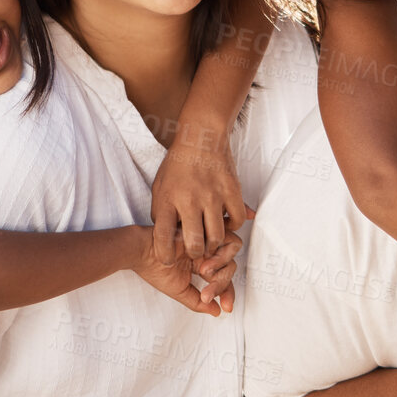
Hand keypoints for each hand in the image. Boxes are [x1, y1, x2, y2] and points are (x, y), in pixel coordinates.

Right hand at [132, 224, 241, 315]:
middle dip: (221, 286)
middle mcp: (207, 253)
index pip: (222, 280)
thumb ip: (198, 302)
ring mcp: (207, 241)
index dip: (227, 295)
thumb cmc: (154, 269)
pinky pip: (228, 241)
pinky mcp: (206, 231)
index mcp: (202, 265)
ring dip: (221, 269)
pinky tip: (203, 263)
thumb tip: (218, 312)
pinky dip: (221, 255)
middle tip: (205, 294)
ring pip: (232, 254)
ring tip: (203, 273)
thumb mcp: (180, 291)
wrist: (142, 252)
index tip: (226, 308)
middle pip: (230, 268)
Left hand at [150, 122, 247, 263]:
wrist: (201, 136)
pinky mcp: (231, 191)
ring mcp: (212, 196)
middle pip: (194, 244)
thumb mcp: (160, 188)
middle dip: (194, 254)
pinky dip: (232, 226)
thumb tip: (168, 238)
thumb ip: (161, 214)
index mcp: (167, 199)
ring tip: (210, 239)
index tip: (168, 259)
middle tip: (195, 251)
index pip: (163, 237)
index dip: (165, 255)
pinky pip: (236, 221)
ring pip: (216, 237)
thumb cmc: (178, 164)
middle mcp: (189, 200)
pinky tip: (224, 221)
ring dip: (213, 244)